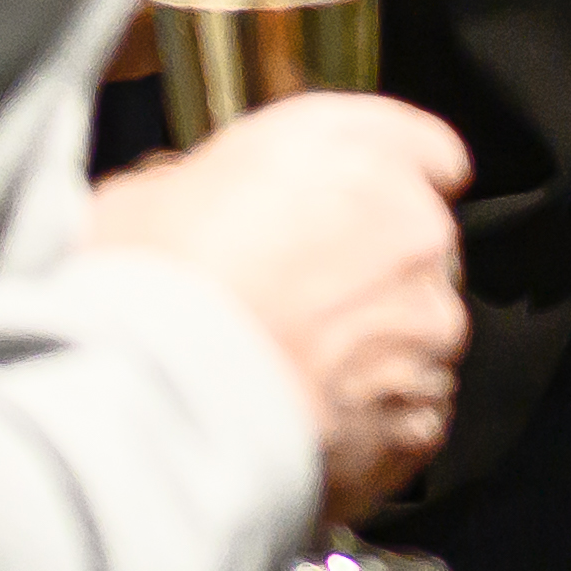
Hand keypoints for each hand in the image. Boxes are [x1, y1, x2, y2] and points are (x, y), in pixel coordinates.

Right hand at [94, 93, 472, 517]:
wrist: (157, 406)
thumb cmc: (143, 295)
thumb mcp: (144, 199)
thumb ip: (201, 191)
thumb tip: (190, 209)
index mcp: (349, 146)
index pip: (423, 150)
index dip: (387, 184)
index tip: (357, 210)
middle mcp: (408, 223)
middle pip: (419, 244)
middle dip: (370, 274)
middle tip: (292, 306)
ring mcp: (426, 320)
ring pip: (419, 332)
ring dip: (374, 351)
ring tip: (290, 377)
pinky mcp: (421, 406)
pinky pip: (414, 412)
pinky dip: (377, 421)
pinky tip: (310, 424)